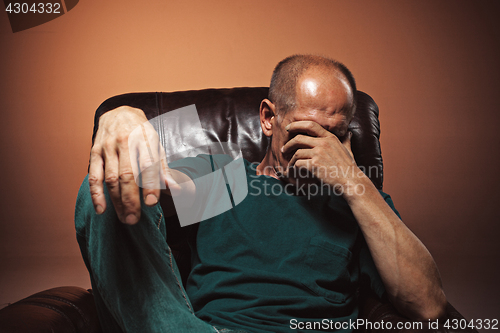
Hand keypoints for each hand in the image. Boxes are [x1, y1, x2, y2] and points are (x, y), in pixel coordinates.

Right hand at [89, 106, 178, 224]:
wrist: (119, 112)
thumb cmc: (142, 134)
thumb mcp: (157, 146)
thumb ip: (164, 169)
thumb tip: (175, 189)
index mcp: (145, 139)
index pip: (148, 165)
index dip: (149, 185)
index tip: (152, 203)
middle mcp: (125, 142)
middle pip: (128, 175)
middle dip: (131, 199)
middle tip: (135, 219)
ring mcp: (108, 147)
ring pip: (111, 178)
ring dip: (116, 201)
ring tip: (124, 218)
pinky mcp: (94, 152)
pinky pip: (94, 175)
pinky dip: (96, 194)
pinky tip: (101, 208)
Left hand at [281, 121, 361, 193]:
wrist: (351, 181)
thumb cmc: (349, 168)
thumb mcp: (348, 150)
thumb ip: (346, 141)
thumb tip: (348, 133)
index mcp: (330, 137)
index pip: (310, 125)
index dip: (297, 125)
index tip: (288, 129)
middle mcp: (324, 143)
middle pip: (299, 138)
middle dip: (288, 144)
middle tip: (284, 150)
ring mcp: (319, 153)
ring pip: (297, 153)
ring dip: (290, 160)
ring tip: (289, 166)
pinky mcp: (314, 164)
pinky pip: (298, 164)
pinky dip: (294, 168)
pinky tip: (294, 172)